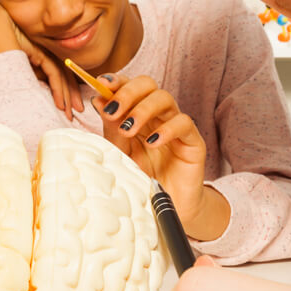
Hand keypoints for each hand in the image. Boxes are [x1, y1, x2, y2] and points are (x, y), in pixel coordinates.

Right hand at [0, 0, 81, 117]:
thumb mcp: (15, 69)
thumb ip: (28, 77)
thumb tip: (38, 96)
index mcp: (39, 55)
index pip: (58, 74)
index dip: (65, 91)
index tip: (68, 108)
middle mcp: (44, 52)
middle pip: (64, 75)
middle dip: (71, 95)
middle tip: (76, 112)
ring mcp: (43, 51)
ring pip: (62, 76)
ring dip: (67, 96)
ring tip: (69, 113)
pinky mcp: (39, 52)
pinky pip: (54, 73)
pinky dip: (58, 89)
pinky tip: (60, 103)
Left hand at [96, 73, 223, 237]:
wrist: (164, 209)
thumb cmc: (142, 179)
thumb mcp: (120, 153)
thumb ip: (111, 128)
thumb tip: (98, 100)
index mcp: (137, 113)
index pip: (129, 86)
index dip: (117, 81)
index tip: (101, 85)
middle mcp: (157, 115)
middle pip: (148, 85)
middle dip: (128, 92)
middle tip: (113, 111)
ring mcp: (175, 126)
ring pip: (165, 98)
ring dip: (143, 110)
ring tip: (129, 130)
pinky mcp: (193, 141)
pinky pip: (184, 123)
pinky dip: (167, 129)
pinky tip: (152, 142)